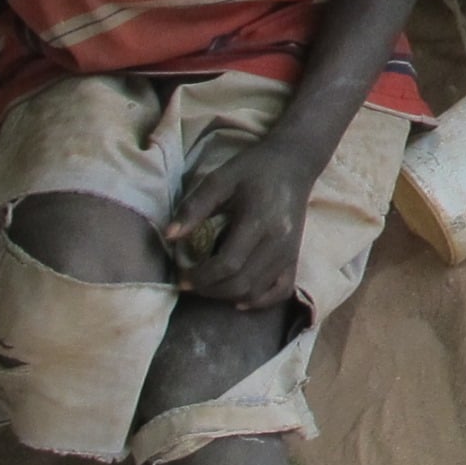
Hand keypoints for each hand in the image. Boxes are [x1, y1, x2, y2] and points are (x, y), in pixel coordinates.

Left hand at [168, 142, 317, 310]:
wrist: (294, 164)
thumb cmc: (253, 169)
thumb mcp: (220, 179)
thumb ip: (194, 207)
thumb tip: (170, 236)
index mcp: (259, 220)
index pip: (228, 264)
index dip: (200, 277)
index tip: (181, 275)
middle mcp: (279, 241)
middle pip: (241, 283)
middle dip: (210, 289)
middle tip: (190, 282)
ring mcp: (290, 252)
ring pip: (257, 290)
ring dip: (228, 295)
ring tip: (209, 285)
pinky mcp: (295, 256)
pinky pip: (280, 290)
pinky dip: (259, 300)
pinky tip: (240, 299)